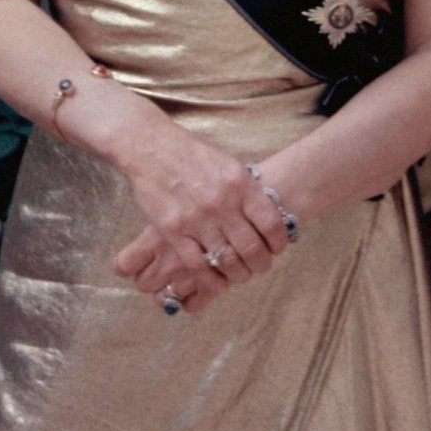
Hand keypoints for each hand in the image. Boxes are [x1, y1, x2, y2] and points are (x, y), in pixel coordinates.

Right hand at [112, 121, 289, 296]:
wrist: (152, 148)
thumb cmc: (194, 154)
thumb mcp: (229, 165)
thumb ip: (247, 190)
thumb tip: (266, 215)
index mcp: (240, 185)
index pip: (271, 223)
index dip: (279, 242)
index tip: (277, 248)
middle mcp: (222, 204)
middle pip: (251, 248)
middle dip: (261, 263)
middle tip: (261, 266)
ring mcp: (197, 219)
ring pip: (227, 260)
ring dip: (239, 274)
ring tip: (241, 273)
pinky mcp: (173, 232)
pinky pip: (198, 265)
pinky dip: (212, 280)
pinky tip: (219, 282)